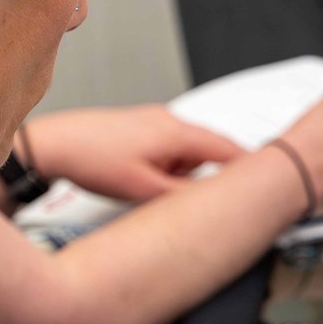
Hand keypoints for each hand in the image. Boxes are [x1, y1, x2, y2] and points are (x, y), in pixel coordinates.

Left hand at [21, 105, 240, 202]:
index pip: (228, 150)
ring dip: (184, 174)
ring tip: (158, 191)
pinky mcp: (140, 128)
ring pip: (187, 153)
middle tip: (206, 199)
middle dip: (209, 177)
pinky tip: (146, 181)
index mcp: (178, 132)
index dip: (249, 167)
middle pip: (209, 151)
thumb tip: (213, 202)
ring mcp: (154, 121)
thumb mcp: (145, 190)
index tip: (266, 180)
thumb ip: (186, 196)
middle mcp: (170, 120)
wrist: (56, 144)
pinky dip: (168, 167)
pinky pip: (168, 149)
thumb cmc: (93, 160)